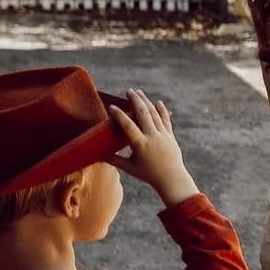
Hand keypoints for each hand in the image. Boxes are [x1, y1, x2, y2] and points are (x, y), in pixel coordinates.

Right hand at [107, 90, 197, 205]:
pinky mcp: (170, 135)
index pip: (128, 125)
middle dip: (135, 100)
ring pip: (154, 113)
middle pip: (143, 113)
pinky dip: (161, 110)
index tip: (112, 107)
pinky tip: (157, 102)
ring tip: (139, 93)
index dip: (119, 115)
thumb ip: (114, 160)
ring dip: (146, 101)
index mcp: (140, 144)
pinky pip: (165, 119)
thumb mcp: (129, 168)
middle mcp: (152, 137)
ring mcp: (163, 135)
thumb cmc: (147, 174)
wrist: (171, 178)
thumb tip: (98, 156)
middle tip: (128, 91)